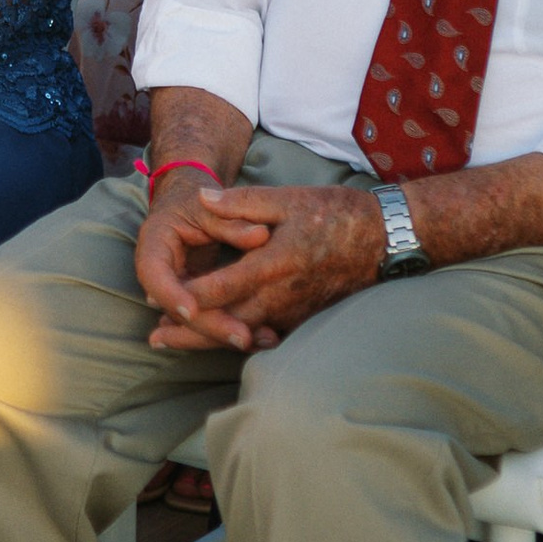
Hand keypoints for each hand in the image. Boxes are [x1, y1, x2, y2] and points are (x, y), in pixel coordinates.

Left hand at [140, 178, 384, 350]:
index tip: (155, 302)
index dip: (186, 299)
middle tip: (155, 339)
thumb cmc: (337, 213)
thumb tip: (201, 199)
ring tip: (177, 343)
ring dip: (210, 340)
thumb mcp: (288, 199)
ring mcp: (296, 312)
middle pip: (227, 323)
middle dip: (190, 333)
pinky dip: (241, 341)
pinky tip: (223, 341)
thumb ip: (242, 202)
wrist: (386, 238)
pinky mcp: (307, 318)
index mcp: (273, 264)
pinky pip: (268, 337)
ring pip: (245, 334)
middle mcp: (282, 296)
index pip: (220, 289)